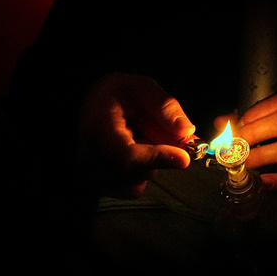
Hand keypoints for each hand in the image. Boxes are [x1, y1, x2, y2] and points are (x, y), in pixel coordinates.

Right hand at [80, 73, 194, 197]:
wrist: (93, 105)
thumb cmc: (115, 94)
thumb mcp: (140, 87)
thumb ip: (163, 105)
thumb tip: (186, 130)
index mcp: (96, 129)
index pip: (126, 156)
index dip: (157, 158)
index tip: (184, 156)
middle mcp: (89, 158)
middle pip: (135, 173)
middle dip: (158, 157)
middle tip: (159, 133)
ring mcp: (93, 176)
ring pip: (136, 184)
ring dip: (150, 164)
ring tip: (140, 139)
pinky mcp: (101, 186)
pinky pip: (132, 189)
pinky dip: (141, 172)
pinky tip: (134, 152)